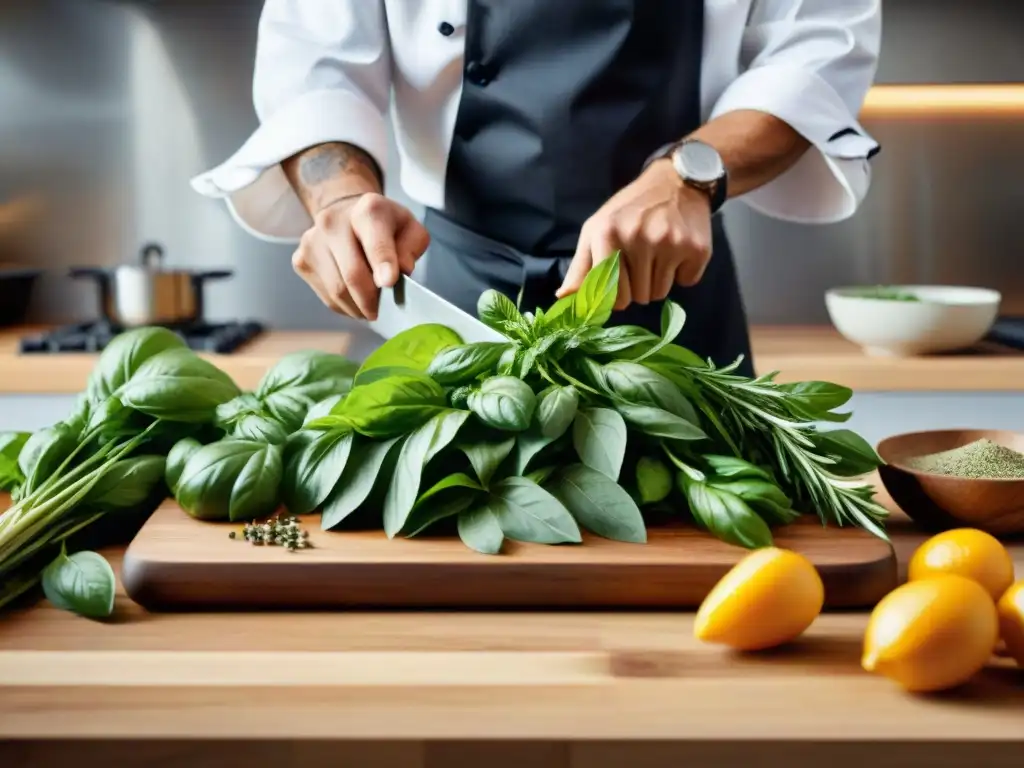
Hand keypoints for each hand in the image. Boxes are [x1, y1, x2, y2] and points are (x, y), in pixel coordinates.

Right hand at [291, 193, 429, 318]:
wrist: (346, 215)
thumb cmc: (385, 228)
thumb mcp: (410, 230)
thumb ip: (411, 248)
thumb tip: (400, 271)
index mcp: (368, 210)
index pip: (375, 241)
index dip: (383, 263)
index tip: (389, 283)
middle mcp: (333, 222)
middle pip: (352, 274)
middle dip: (371, 300)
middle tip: (382, 310)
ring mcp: (312, 241)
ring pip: (337, 291)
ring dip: (358, 307)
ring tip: (370, 305)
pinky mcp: (301, 261)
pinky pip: (326, 296)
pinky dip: (345, 306)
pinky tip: (354, 298)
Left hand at [557, 159, 712, 309]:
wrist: (676, 181)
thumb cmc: (629, 210)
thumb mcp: (597, 230)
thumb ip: (580, 267)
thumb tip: (563, 298)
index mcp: (607, 235)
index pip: (611, 295)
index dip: (615, 297)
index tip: (619, 285)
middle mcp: (638, 238)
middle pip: (638, 297)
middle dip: (638, 287)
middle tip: (641, 260)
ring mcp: (669, 243)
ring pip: (660, 293)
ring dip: (658, 281)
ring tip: (658, 254)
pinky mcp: (696, 249)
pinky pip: (686, 282)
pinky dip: (682, 273)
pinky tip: (678, 250)